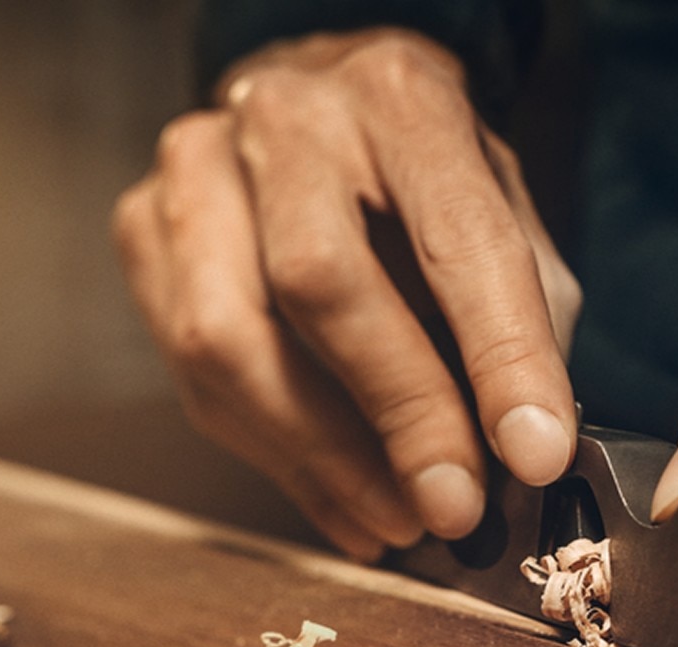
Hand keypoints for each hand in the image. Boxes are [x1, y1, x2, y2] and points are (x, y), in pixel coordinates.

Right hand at [113, 28, 580, 560]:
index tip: (534, 455)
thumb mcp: (506, 214)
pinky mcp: (143, 229)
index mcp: (402, 96)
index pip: (457, 235)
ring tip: (397, 517)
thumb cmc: (422, 178)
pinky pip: (196, 378)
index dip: (501, 355)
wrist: (322, 111)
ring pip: (230, 342)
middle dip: (397, 415)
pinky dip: (279, 462)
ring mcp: (197, 168)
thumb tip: (524, 452)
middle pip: (320, 283)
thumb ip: (525, 318)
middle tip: (452, 505)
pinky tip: (344, 500)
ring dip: (323, 458)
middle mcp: (287, 116)